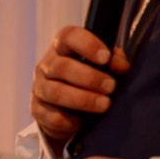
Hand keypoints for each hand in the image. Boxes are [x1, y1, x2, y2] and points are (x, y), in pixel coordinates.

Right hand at [32, 26, 129, 154]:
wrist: (68, 106)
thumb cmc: (89, 78)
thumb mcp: (103, 65)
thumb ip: (113, 61)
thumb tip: (121, 67)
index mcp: (62, 47)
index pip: (68, 36)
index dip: (87, 44)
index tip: (105, 58)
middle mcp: (46, 65)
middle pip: (62, 67)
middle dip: (90, 78)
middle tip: (111, 87)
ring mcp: (39, 88)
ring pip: (56, 92)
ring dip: (83, 99)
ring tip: (104, 104)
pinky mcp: (37, 110)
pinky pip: (51, 116)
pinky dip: (70, 120)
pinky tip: (83, 122)